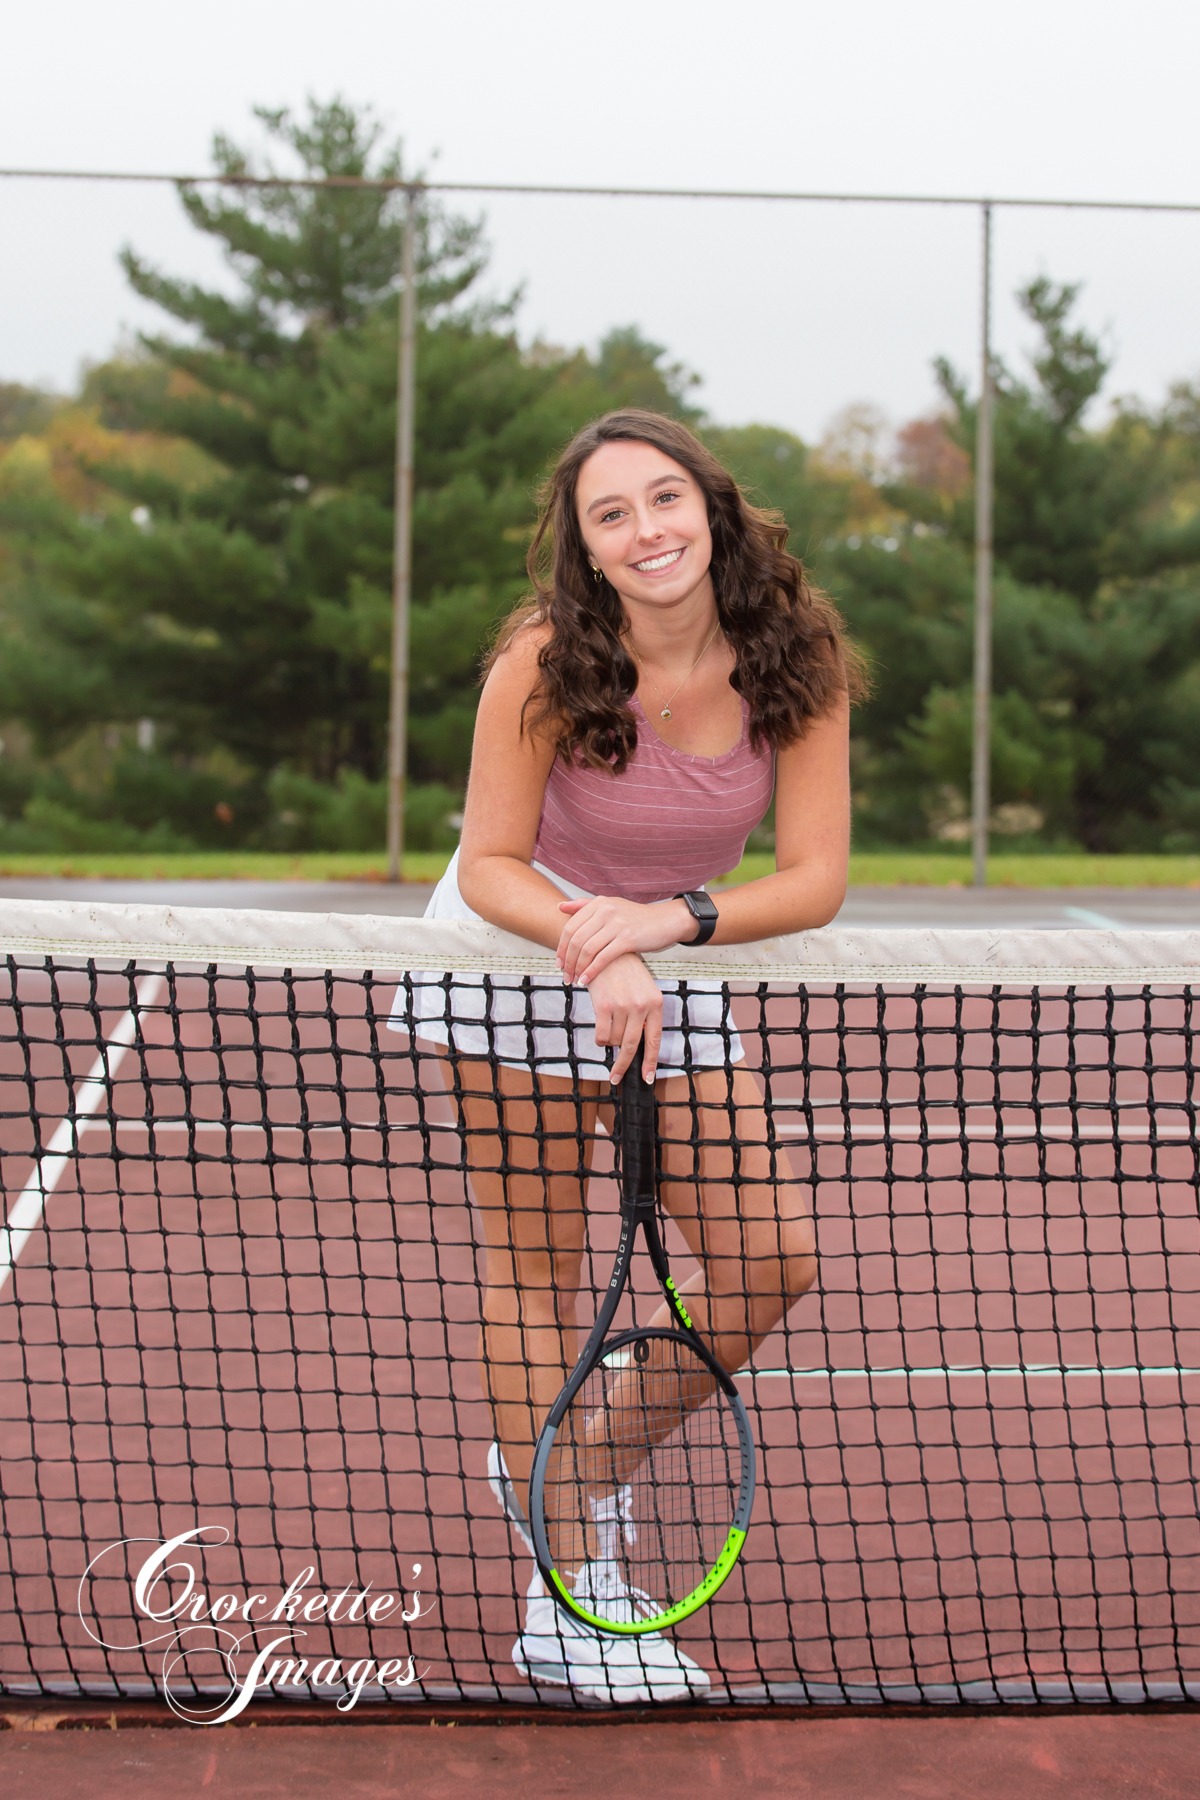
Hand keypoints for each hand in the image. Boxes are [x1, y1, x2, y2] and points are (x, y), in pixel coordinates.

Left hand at [556, 894, 689, 986]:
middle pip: (576, 940)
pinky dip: (591, 971)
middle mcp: (605, 911)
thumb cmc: (636, 918)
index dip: (561, 948)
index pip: (570, 927)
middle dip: (567, 961)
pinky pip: (603, 958)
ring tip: (574, 979)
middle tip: (565, 975)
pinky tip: (586, 980)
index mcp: (598, 903)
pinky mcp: (628, 939)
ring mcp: (616, 924)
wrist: (665, 921)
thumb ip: (585, 905)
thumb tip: (559, 907)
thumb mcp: (610, 906)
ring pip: (587, 950)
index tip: (559, 963)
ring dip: (577, 968)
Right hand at [585, 953, 663, 1084]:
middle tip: (616, 1078)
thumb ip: (643, 1016)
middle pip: (632, 1046)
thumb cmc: (626, 974)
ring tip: (608, 1025)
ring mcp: (623, 1006)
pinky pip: (601, 1035)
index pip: (654, 1040)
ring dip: (609, 1040)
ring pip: (614, 1040)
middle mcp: (641, 1006)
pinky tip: (600, 1028)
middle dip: (623, 1066)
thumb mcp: (643, 991)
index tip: (647, 1078)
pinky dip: (599, 1038)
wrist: (607, 952)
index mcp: (655, 1003)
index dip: (650, 1062)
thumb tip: (635, 1045)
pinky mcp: (604, 1006)